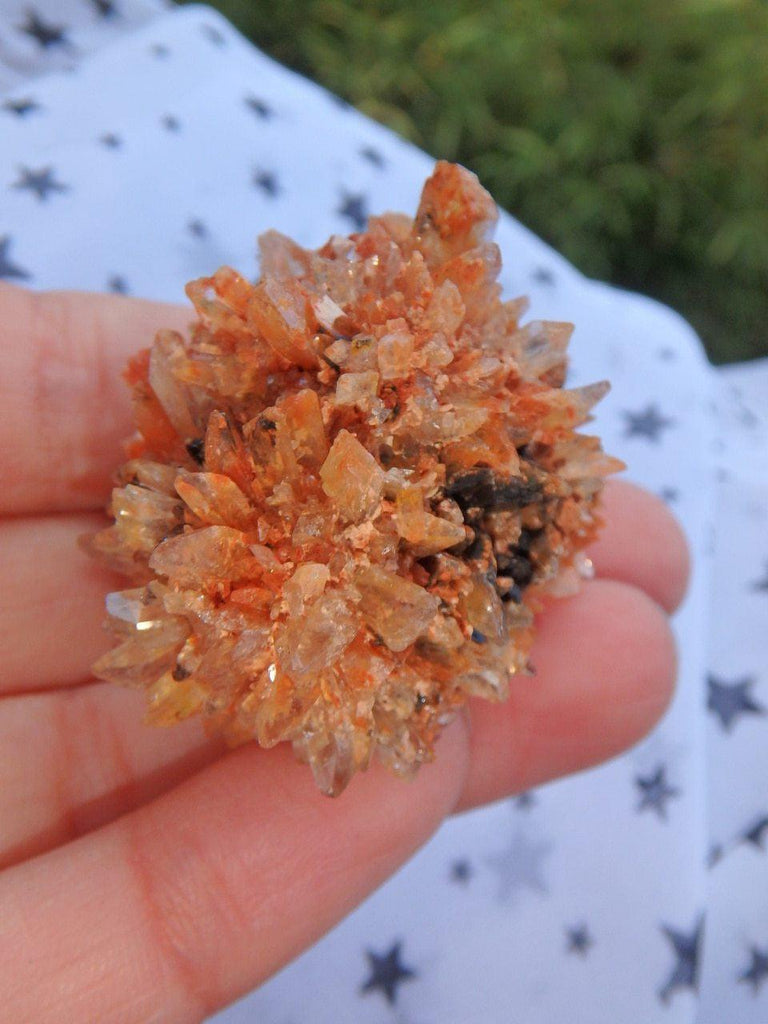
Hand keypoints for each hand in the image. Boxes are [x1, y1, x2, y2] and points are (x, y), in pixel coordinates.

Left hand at [0, 284, 688, 1021]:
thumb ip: (12, 386)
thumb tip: (185, 343)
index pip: (79, 438)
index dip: (261, 397)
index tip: (420, 371)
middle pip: (192, 604)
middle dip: (394, 557)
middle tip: (585, 528)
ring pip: (200, 770)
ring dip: (405, 715)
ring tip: (609, 658)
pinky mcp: (12, 1014)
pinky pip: (151, 935)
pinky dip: (287, 863)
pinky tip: (434, 780)